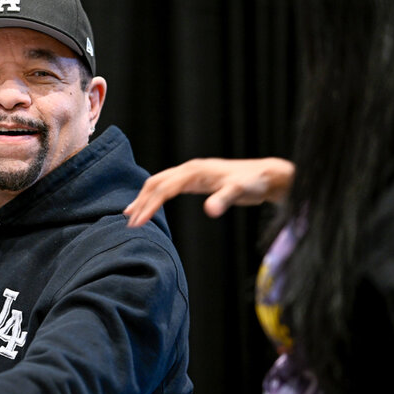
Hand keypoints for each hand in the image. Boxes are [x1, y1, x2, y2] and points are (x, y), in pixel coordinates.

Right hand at [124, 157, 294, 226]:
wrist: (265, 176)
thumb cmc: (254, 183)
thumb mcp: (241, 192)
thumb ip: (224, 199)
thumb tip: (210, 210)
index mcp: (194, 172)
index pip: (164, 189)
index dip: (149, 206)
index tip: (138, 223)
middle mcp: (188, 170)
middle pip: (156, 183)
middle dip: (141, 202)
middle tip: (128, 222)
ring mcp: (191, 174)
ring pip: (159, 183)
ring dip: (144, 198)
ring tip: (130, 214)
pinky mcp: (194, 180)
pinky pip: (168, 186)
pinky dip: (155, 196)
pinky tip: (150, 206)